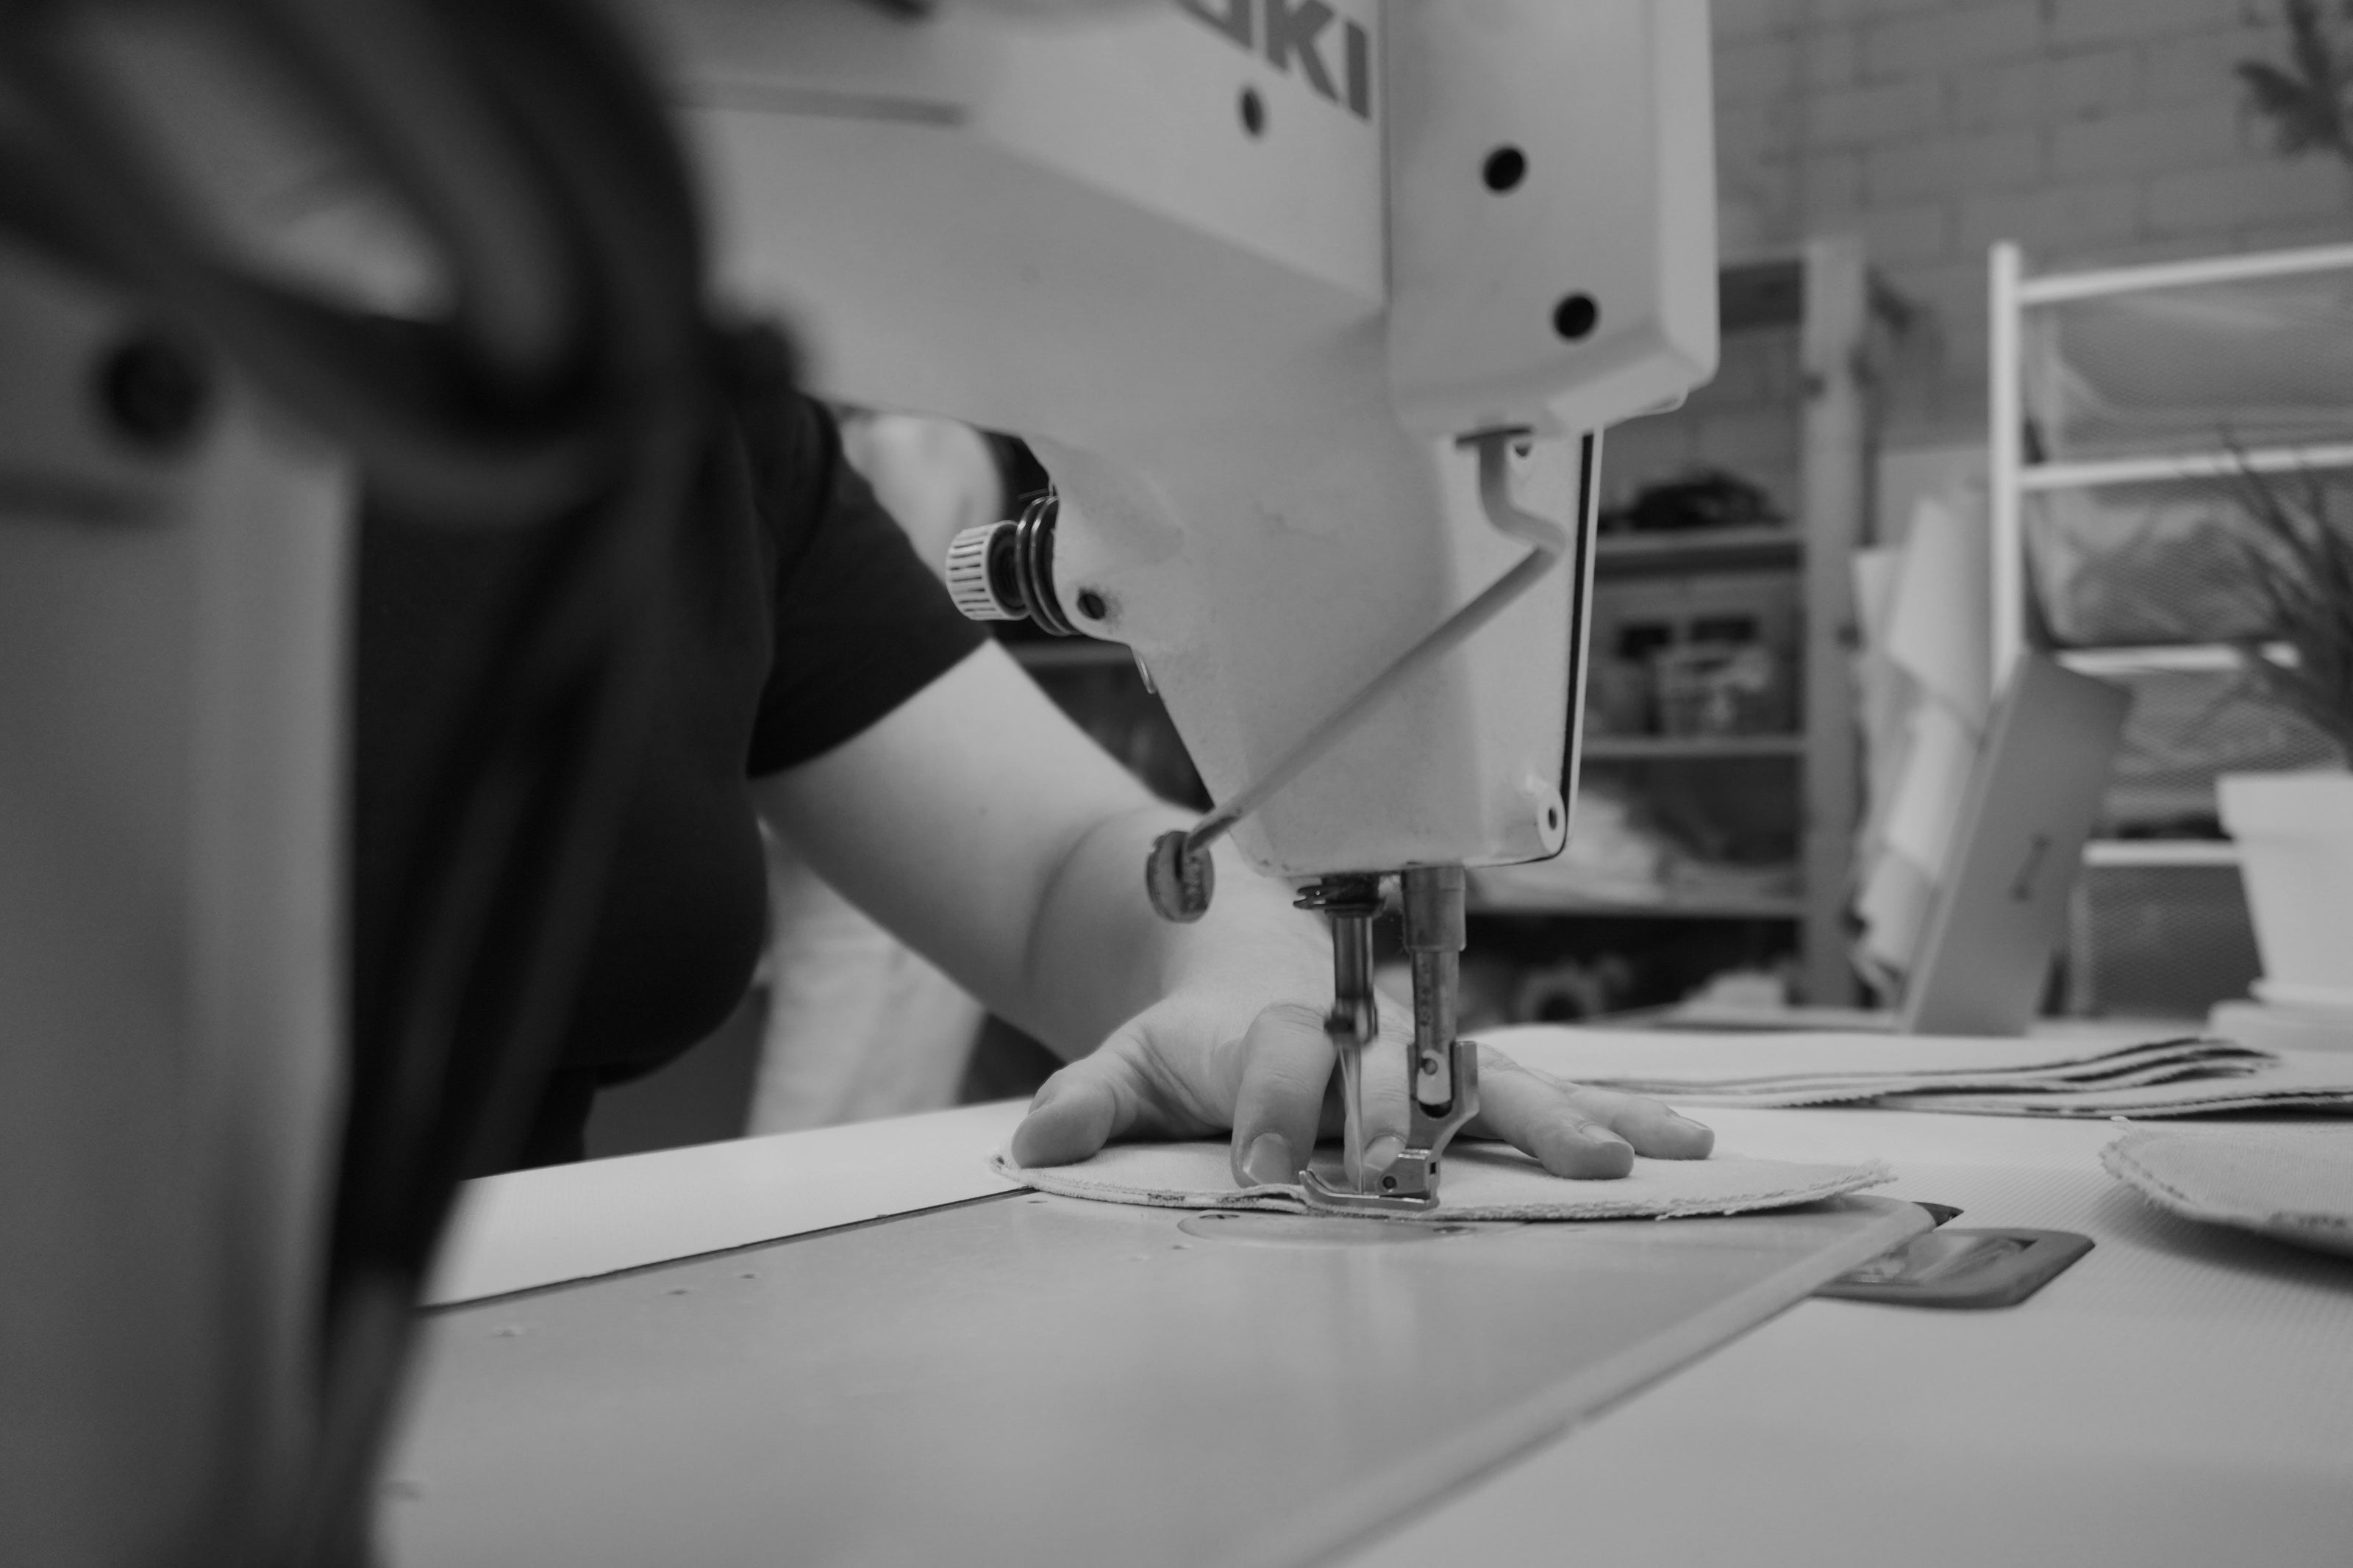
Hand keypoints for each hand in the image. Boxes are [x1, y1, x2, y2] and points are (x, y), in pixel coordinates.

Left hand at [1009, 995, 1713, 1186]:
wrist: (1249, 972)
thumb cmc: (1196, 1039)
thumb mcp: (1126, 1060)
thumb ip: (1087, 1100)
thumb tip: (1032, 1146)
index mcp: (1278, 1029)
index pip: (1281, 1058)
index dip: (1276, 1110)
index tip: (1268, 1171)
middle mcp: (1368, 1039)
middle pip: (1415, 1069)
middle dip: (1446, 1118)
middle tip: (1482, 1163)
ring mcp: (1428, 1054)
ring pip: (1501, 1079)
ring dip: (1565, 1119)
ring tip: (1633, 1157)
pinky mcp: (1472, 1077)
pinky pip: (1548, 1093)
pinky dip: (1616, 1113)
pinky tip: (1679, 1143)